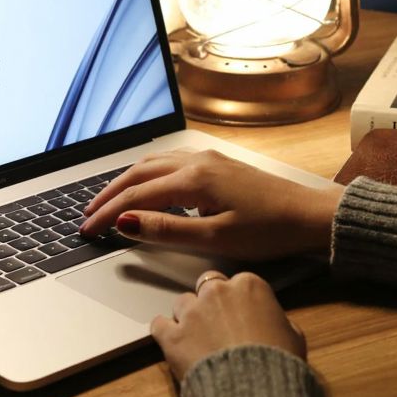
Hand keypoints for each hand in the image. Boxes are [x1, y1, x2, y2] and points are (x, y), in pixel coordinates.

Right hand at [78, 149, 343, 260]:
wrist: (310, 216)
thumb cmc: (269, 230)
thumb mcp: (215, 237)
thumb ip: (166, 230)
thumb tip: (125, 221)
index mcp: (194, 179)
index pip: (135, 195)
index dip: (107, 213)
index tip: (86, 230)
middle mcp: (198, 161)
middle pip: (139, 172)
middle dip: (109, 193)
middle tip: (87, 215)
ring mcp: (210, 159)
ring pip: (154, 163)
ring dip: (128, 181)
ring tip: (108, 201)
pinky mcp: (220, 165)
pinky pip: (172, 163)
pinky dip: (149, 175)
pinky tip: (148, 188)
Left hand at [151, 271, 305, 381]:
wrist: (253, 389)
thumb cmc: (279, 361)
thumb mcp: (293, 336)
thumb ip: (277, 320)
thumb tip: (272, 323)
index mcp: (250, 286)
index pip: (239, 282)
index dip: (239, 301)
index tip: (242, 316)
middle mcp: (217, 291)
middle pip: (208, 285)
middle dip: (211, 301)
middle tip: (218, 324)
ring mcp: (192, 312)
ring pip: (182, 302)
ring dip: (188, 315)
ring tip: (196, 337)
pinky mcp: (172, 336)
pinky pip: (159, 324)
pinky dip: (164, 331)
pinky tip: (172, 341)